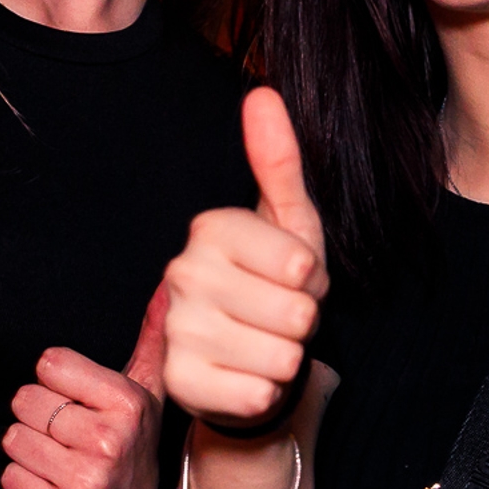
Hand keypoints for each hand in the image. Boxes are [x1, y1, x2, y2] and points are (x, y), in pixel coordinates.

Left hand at [1, 287, 168, 488]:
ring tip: (60, 460)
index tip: (79, 399)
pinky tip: (52, 485)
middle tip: (68, 434)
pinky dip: (23, 482)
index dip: (57, 381)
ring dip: (29, 450)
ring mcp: (86, 483)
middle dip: (39, 415)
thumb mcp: (147, 391)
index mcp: (127, 403)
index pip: (49, 365)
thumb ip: (151, 337)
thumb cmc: (130, 445)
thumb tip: (169, 285)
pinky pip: (9, 478)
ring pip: (13, 439)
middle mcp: (108, 442)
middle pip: (26, 400)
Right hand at [162, 88, 326, 424]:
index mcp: (210, 228)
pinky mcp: (179, 382)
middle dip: (302, 321)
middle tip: (279, 315)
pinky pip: (256, 395)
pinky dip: (265, 393)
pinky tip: (248, 376)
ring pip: (279, 356)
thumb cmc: (275, 283)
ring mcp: (176, 329)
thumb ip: (280, 161)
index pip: (299, 262)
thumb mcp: (290, 223)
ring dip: (286, 358)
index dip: (312, 279)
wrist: (245, 355)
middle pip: (294, 312)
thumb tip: (263, 93)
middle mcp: (182, 273)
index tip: (292, 277)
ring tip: (266, 344)